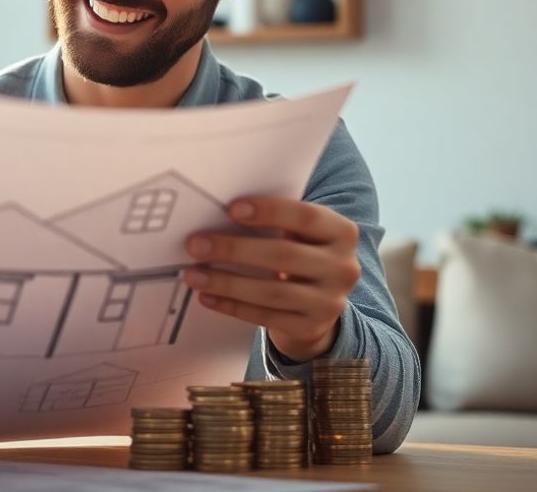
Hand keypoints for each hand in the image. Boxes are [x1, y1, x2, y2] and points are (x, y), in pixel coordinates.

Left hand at [183, 198, 360, 361]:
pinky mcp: (311, 327)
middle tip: (195, 245)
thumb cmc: (298, 253)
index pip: (306, 217)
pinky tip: (207, 297)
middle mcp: (343, 267)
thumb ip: (275, 221)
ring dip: (226, 283)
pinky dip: (232, 307)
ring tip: (193, 274)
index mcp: (342, 232)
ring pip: (272, 292)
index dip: (270, 211)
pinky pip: (265, 317)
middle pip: (283, 255)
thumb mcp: (300, 234)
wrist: (320, 303)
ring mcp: (330, 302)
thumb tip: (217, 212)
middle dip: (234, 249)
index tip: (231, 209)